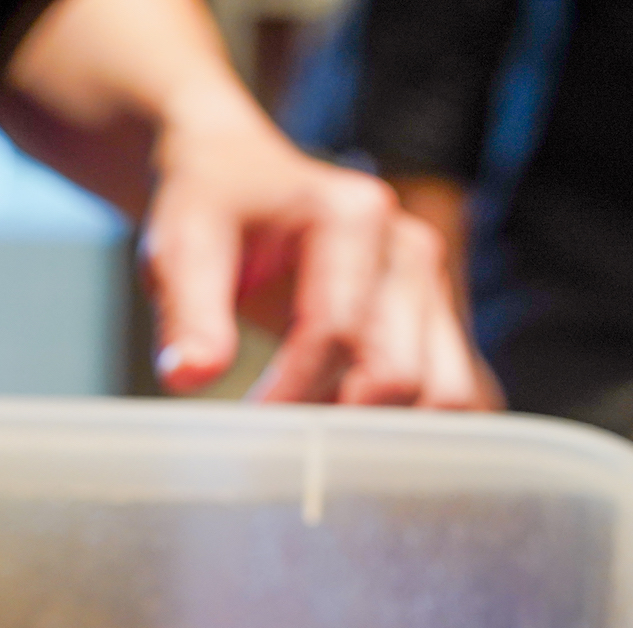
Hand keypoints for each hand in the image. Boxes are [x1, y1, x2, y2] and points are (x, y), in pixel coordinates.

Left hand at [143, 116, 500, 408]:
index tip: (246, 428)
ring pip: (444, 391)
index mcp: (353, 216)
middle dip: (339, 422)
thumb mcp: (184, 245)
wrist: (238, 177)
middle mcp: (406, 248)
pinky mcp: (433, 318)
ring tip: (315, 439)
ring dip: (382, 433)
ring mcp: (429, 285)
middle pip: (398, 372)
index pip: (335, 333)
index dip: (290, 395)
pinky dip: (405, 427)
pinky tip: (348, 435)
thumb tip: (191, 376)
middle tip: (281, 443)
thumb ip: (188, 312)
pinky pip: (448, 392)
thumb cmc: (212, 208)